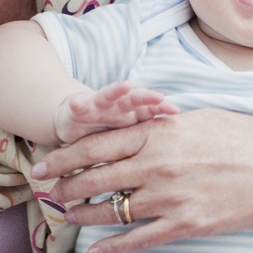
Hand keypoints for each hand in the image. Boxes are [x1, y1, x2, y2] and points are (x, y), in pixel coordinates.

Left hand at [32, 109, 252, 252]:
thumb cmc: (248, 140)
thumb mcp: (202, 119)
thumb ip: (165, 124)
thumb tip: (140, 124)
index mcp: (162, 133)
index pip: (99, 144)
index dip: (66, 156)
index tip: (46, 164)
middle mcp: (160, 164)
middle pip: (96, 177)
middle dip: (65, 186)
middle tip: (45, 192)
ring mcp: (171, 196)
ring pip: (111, 210)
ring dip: (83, 215)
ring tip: (67, 216)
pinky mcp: (185, 224)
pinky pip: (138, 239)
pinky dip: (111, 247)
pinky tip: (94, 251)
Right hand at [54, 81, 179, 143]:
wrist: (77, 119)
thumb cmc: (109, 133)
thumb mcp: (129, 141)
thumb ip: (146, 148)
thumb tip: (171, 166)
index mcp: (134, 115)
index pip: (151, 110)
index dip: (162, 109)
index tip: (175, 110)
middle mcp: (119, 106)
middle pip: (136, 99)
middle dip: (147, 97)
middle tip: (159, 97)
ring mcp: (99, 104)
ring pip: (110, 95)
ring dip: (117, 90)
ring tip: (126, 86)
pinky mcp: (79, 107)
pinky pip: (79, 105)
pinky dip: (78, 104)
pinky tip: (77, 104)